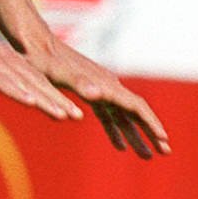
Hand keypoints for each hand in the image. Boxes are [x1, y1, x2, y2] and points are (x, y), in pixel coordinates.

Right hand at [0, 7, 83, 122]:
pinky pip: (0, 81)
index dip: (51, 95)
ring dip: (45, 99)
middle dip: (57, 101)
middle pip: (34, 83)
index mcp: (0, 58)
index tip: (69, 111)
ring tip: (65, 114)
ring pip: (23, 84)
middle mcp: (1, 59)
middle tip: (79, 117)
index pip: (31, 79)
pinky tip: (31, 101)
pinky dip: (17, 91)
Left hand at [25, 36, 170, 158]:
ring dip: (135, 135)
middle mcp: (106, 85)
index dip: (150, 123)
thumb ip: (78, 82)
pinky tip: (118, 145)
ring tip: (146, 156)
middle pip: (135, 112)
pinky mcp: (88, 90)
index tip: (163, 139)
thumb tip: (98, 95)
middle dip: (150, 132)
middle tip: (164, 152)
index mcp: (103, 84)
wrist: (33, 42)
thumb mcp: (57, 72)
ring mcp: (99, 88)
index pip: (135, 106)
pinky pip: (108, 114)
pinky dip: (115, 129)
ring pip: (123, 115)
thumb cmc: (42, 59)